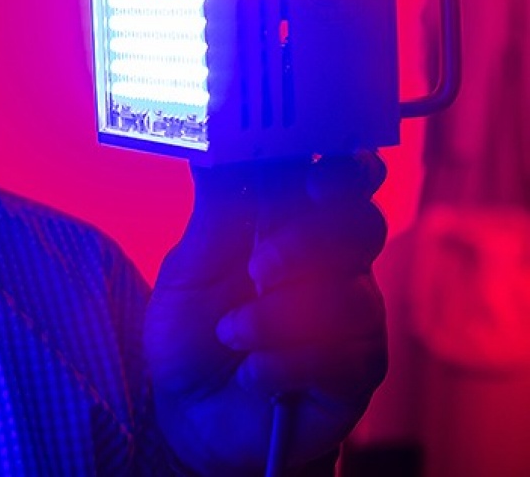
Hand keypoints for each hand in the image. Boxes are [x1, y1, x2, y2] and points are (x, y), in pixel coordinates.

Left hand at [145, 153, 387, 474]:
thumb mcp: (189, 265)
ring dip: (275, 318)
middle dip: (308, 243)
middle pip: (362, 224)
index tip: (316, 176)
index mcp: (292, 225)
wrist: (188, 412)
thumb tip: (217, 139)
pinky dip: (281, 364)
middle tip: (259, 268)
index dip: (340, 169)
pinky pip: (340, 355)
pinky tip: (252, 374)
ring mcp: (351, 317)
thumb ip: (216, 209)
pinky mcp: (356, 371)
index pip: (338, 180)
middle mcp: (332, 264)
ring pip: (348, 294)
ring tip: (230, 334)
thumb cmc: (191, 331)